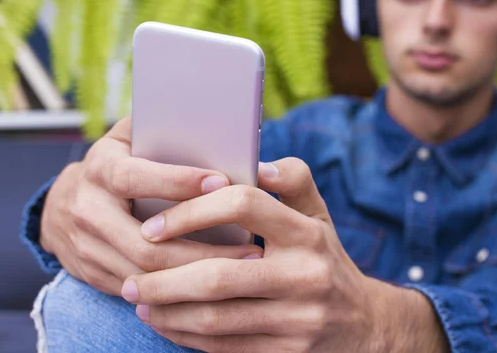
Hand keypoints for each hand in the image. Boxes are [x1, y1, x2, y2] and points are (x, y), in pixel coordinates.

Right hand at [40, 117, 262, 295]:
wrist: (60, 208)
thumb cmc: (114, 166)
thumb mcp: (126, 140)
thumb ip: (158, 128)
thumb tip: (210, 119)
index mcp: (100, 171)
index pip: (136, 178)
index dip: (178, 181)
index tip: (222, 183)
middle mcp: (89, 211)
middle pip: (147, 243)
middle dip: (203, 250)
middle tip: (250, 249)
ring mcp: (87, 248)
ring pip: (146, 273)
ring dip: (197, 276)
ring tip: (242, 270)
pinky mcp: (93, 274)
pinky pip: (140, 291)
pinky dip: (179, 293)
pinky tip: (214, 289)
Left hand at [121, 158, 414, 351]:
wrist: (365, 325)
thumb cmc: (326, 259)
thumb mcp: (319, 216)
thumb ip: (292, 181)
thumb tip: (255, 161)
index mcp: (307, 232)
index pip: (243, 204)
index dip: (191, 210)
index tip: (153, 224)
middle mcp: (305, 275)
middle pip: (218, 275)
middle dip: (163, 277)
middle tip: (131, 273)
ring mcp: (297, 320)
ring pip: (213, 319)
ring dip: (166, 310)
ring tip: (138, 297)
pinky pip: (222, 348)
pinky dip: (184, 335)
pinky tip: (163, 322)